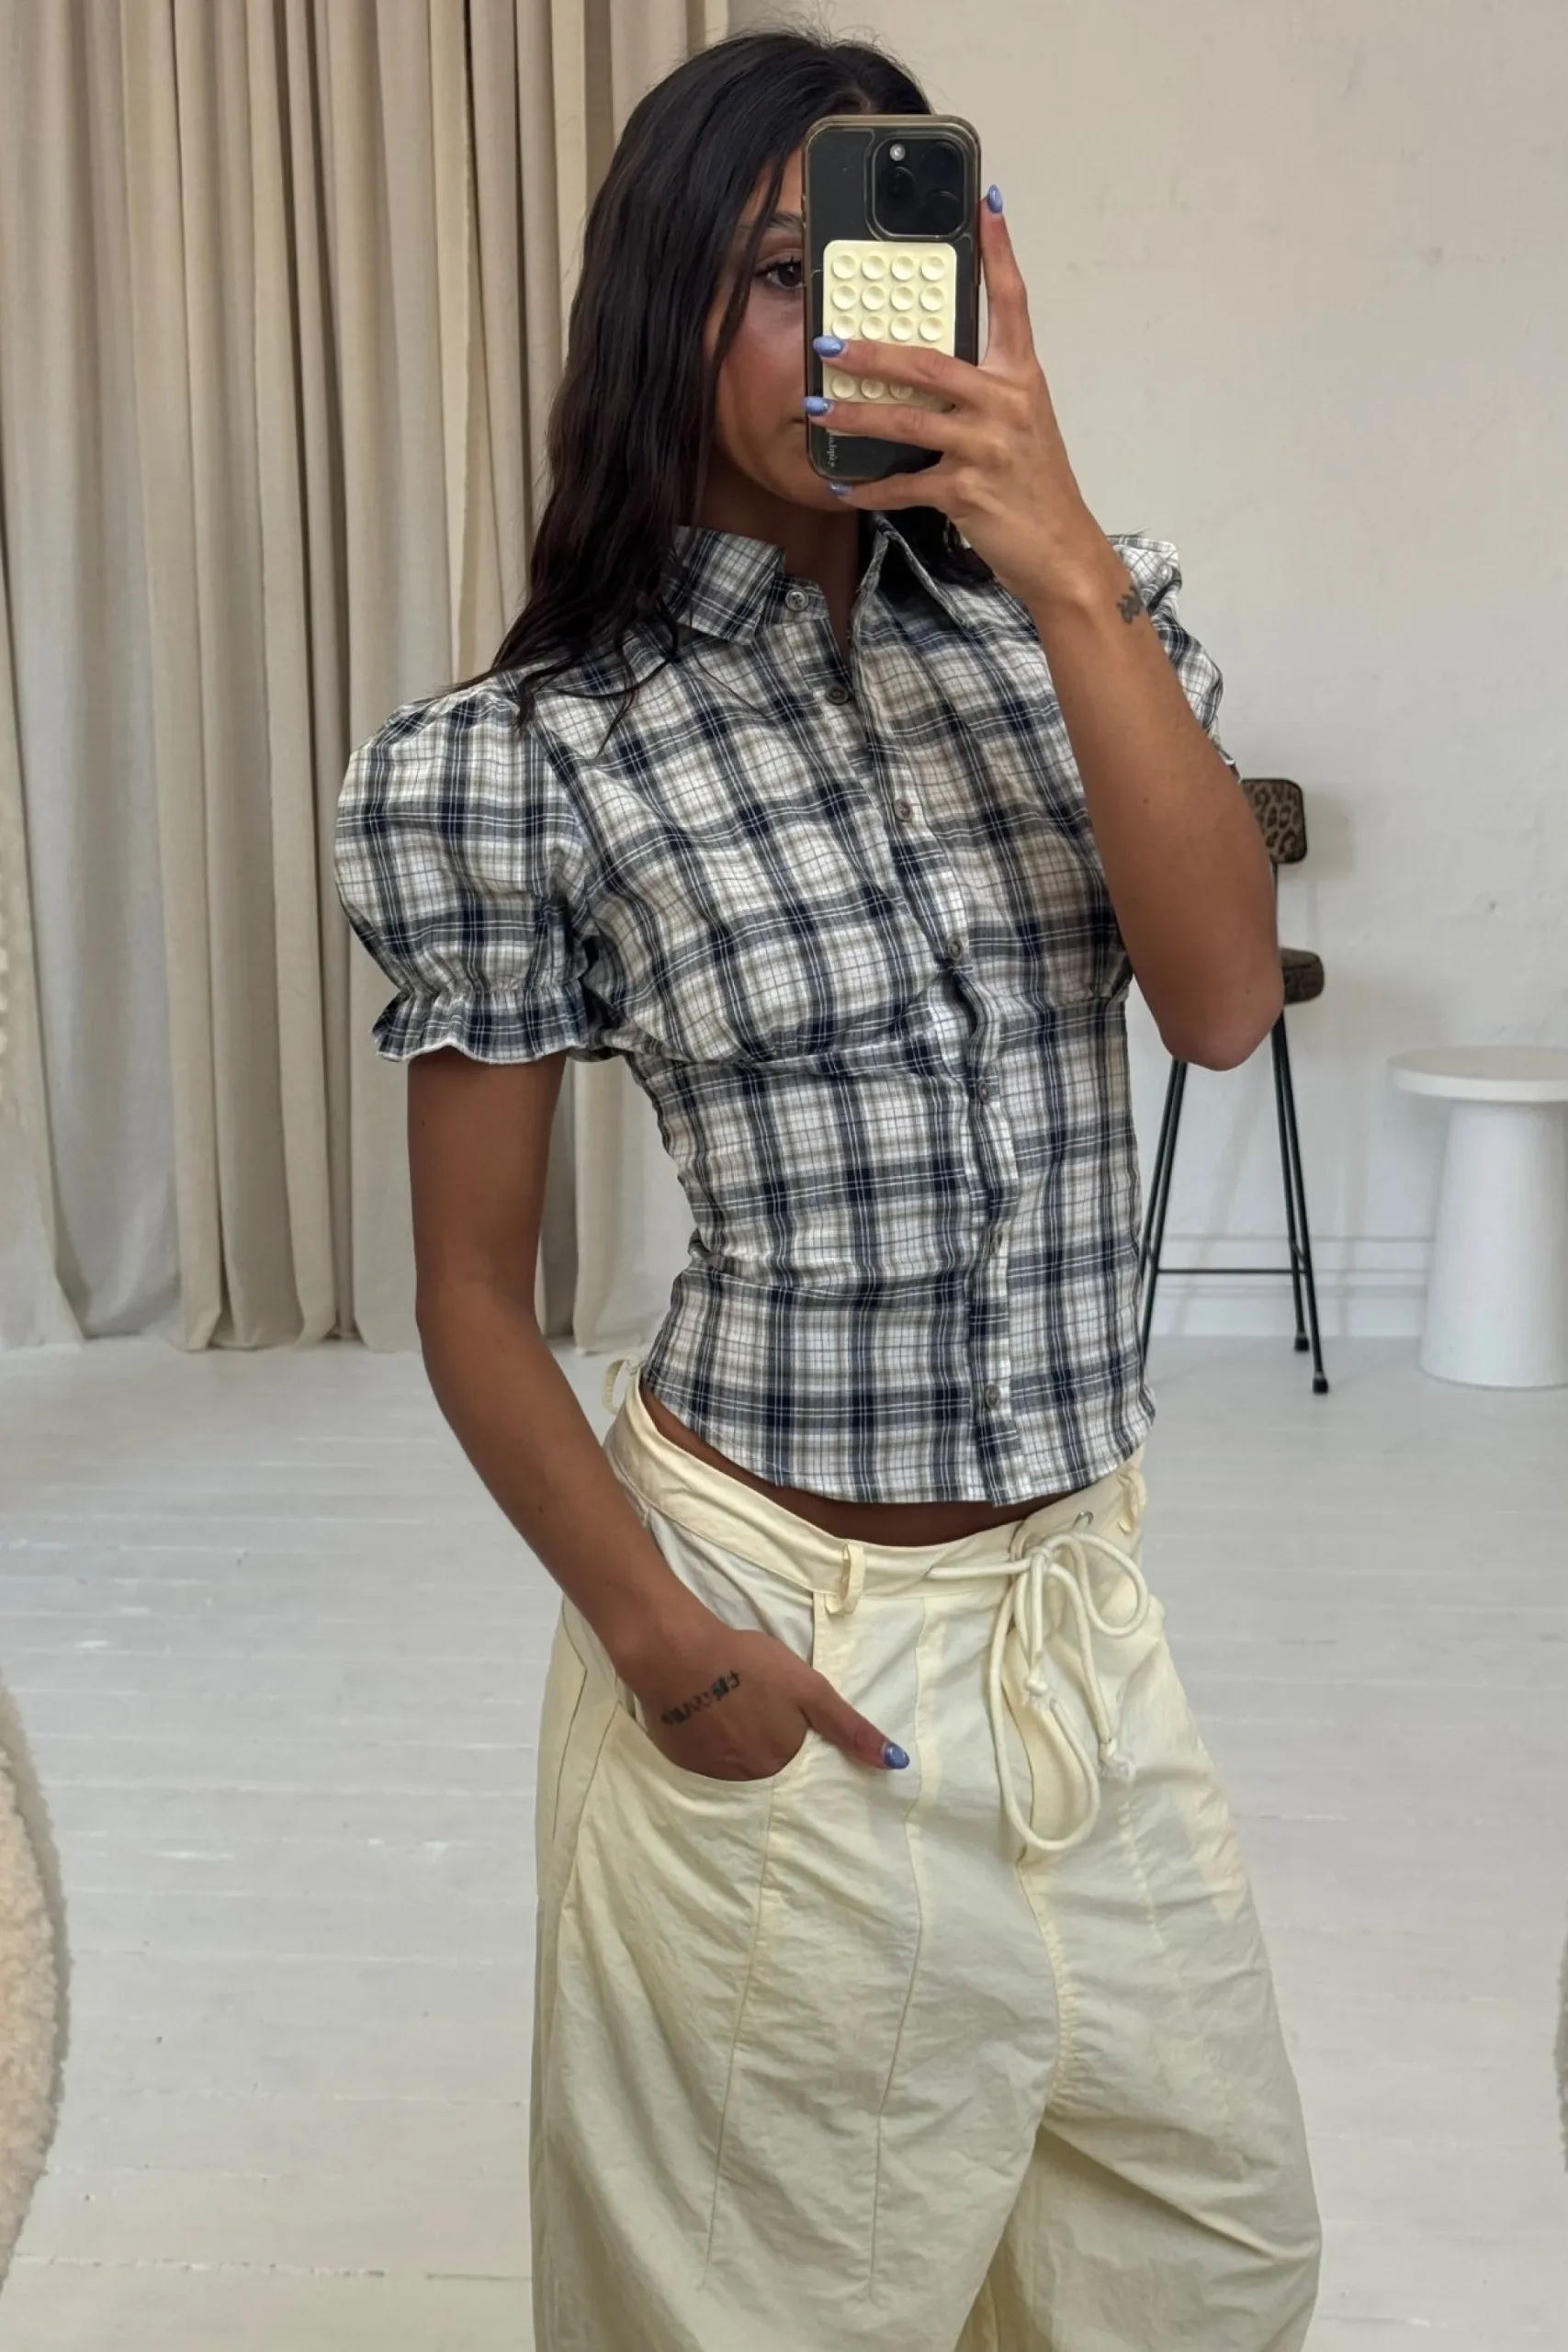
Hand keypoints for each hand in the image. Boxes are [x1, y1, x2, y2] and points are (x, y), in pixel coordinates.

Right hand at [628, 1616, 906, 1781]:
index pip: (799, 1768)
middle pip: (767, 1769)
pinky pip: (703, 1761)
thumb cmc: (748, 1665)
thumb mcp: (809, 1690)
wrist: (678, 1655)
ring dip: (737, 1747)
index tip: (785, 1727)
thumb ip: (849, 1727)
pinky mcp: (680, 1761)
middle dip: (766, 1747)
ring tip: (732, 1712)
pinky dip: (708, 1744)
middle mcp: (748, 1780)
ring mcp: (710, 1773)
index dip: (794, 1744)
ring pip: (735, 1766)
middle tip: (756, 1711)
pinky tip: (705, 1719)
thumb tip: (896, 1764)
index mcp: (780, 1762)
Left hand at [806, 187, 1102, 609]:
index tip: (985, 205)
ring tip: (815, 410)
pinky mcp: (968, 492)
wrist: (1062, 551)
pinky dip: (871, 489)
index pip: (1011, 302)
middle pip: (929, 363)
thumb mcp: (1022, 426)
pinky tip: (843, 487)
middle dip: (872, 354)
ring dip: (854, 417)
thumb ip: (984, 392)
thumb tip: (928, 370)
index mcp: (1022, 378)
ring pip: (907, 422)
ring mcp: (987, 448)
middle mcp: (1006, 404)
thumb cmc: (1036, 488)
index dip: (998, 251)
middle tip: (828, 343)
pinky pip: (906, 485)